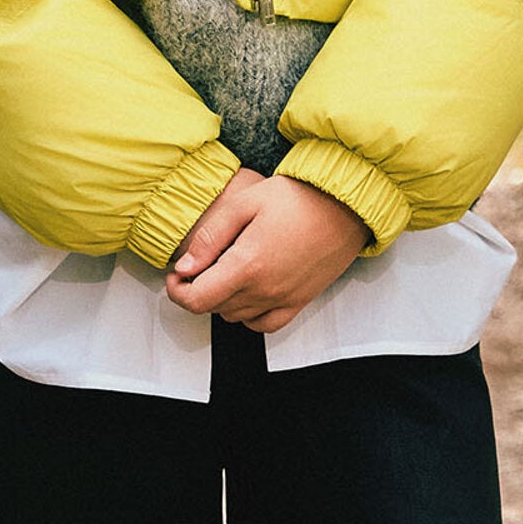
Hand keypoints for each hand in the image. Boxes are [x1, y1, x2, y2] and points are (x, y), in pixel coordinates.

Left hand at [165, 168, 369, 331]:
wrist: (345, 204)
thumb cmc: (299, 197)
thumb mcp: (245, 203)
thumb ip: (211, 238)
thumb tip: (186, 267)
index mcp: (247, 265)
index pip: (197, 300)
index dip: (178, 291)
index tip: (178, 276)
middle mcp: (265, 289)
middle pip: (214, 309)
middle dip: (199, 290)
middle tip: (200, 266)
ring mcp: (284, 299)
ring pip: (236, 318)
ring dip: (223, 301)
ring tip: (226, 273)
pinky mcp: (301, 301)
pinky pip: (265, 325)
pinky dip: (250, 316)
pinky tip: (249, 294)